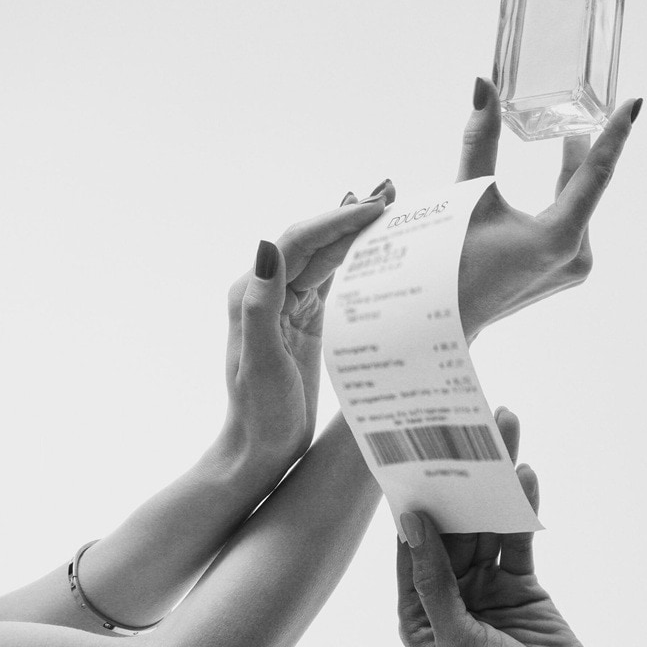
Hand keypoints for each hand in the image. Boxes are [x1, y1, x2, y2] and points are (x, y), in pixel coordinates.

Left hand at [224, 183, 396, 474]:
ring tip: (391, 208)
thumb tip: (266, 246)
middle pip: (316, 242)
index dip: (336, 219)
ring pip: (328, 257)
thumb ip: (261, 304)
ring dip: (356, 232)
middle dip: (351, 216)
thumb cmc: (259, 413)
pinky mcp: (307, 322)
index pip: (299, 241)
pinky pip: (335, 282)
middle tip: (392, 195)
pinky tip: (379, 248)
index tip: (374, 208)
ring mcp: (290, 305)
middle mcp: (269, 291)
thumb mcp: (260, 361)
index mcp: (254, 293)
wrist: (259, 451)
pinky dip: (357, 260)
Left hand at [396, 407, 606, 646]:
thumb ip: (435, 582)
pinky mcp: (521, 585)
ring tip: (503, 430)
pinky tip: (525, 473)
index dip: (411, 494)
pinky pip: (517, 538)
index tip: (411, 447)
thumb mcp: (457, 641)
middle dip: (458, 476)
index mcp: (416, 612)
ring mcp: (484, 588)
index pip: (409, 540)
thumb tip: (412, 522)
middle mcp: (446, 595)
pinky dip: (522, 508)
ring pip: (485, 523)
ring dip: (494, 480)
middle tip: (465, 424)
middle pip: (450, 523)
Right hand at [455, 79, 640, 338]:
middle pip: (585, 187)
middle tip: (583, 107)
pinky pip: (570, 225)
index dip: (614, 134)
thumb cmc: (448, 261)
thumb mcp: (468, 195)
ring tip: (566, 134)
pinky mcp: (562, 274)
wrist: (441, 320)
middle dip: (582, 146)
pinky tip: (558, 178)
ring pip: (576, 206)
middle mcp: (575, 256)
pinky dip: (562, 199)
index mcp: (558, 237)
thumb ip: (481, 140)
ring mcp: (571, 269)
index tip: (633, 104)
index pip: (596, 173)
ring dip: (570, 173)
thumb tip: (483, 87)